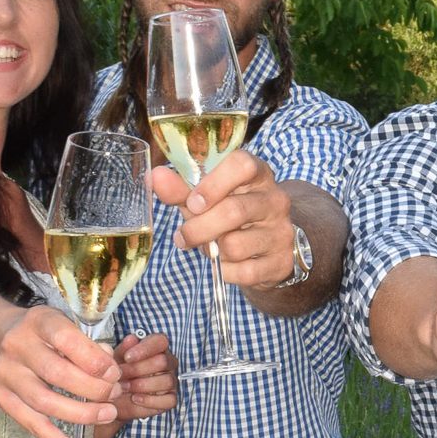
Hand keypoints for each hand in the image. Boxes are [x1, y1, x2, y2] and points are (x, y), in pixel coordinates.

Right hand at [0, 307, 121, 437]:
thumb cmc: (43, 332)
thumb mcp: (65, 323)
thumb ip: (89, 345)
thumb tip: (110, 370)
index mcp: (39, 322)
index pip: (66, 339)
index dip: (93, 359)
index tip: (114, 372)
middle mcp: (18, 347)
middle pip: (57, 374)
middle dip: (93, 388)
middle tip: (115, 393)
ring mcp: (6, 374)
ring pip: (45, 402)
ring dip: (82, 414)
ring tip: (107, 414)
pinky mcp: (2, 398)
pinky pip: (33, 425)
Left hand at [109, 331, 177, 422]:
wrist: (113, 398)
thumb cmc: (118, 374)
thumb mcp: (115, 360)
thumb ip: (123, 349)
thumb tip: (131, 340)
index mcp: (156, 348)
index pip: (160, 341)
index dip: (145, 349)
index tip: (127, 357)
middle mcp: (168, 363)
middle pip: (163, 361)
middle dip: (138, 369)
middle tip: (120, 375)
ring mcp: (171, 381)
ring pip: (167, 381)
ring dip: (142, 385)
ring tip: (124, 387)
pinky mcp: (171, 399)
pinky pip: (169, 400)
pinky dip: (151, 400)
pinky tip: (135, 398)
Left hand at [153, 152, 294, 288]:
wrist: (269, 246)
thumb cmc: (232, 213)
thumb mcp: (208, 198)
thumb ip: (182, 189)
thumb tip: (155, 177)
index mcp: (258, 174)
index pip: (242, 165)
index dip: (212, 184)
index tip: (192, 202)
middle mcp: (275, 200)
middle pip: (233, 211)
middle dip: (198, 228)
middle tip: (182, 236)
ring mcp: (281, 232)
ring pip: (234, 245)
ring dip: (211, 251)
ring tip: (209, 248)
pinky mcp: (281, 262)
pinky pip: (244, 271)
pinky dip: (225, 272)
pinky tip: (225, 264)